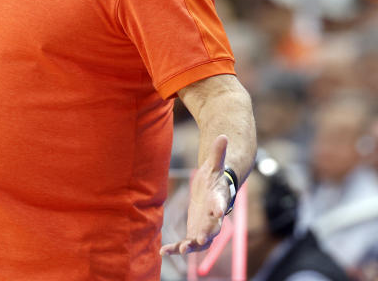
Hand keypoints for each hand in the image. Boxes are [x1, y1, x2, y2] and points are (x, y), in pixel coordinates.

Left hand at [160, 135, 231, 255]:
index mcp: (219, 200)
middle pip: (213, 228)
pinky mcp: (195, 232)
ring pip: (200, 240)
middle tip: (199, 240)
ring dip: (190, 245)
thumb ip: (218, 153)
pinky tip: (162, 251)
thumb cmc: (215, 179)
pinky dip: (176, 248)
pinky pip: (186, 243)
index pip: (221, 204)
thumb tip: (223, 135)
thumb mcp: (215, 165)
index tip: (218, 213)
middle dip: (206, 234)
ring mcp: (205, 227)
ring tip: (180, 249)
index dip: (219, 208)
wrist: (215, 192)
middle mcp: (214, 218)